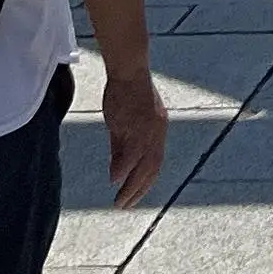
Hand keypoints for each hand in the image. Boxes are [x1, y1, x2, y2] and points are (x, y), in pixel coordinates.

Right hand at [103, 62, 168, 206]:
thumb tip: (117, 174)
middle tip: (124, 206)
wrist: (129, 68)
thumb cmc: (125, 92)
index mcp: (157, 130)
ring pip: (144, 165)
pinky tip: (114, 179)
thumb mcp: (124, 124)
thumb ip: (121, 148)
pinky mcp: (138, 123)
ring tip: (120, 202)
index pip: (154, 163)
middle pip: (151, 168)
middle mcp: (157, 131)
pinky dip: (124, 168)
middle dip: (138, 191)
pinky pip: (132, 152)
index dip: (144, 183)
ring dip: (131, 186)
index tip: (133, 197)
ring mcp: (149, 128)